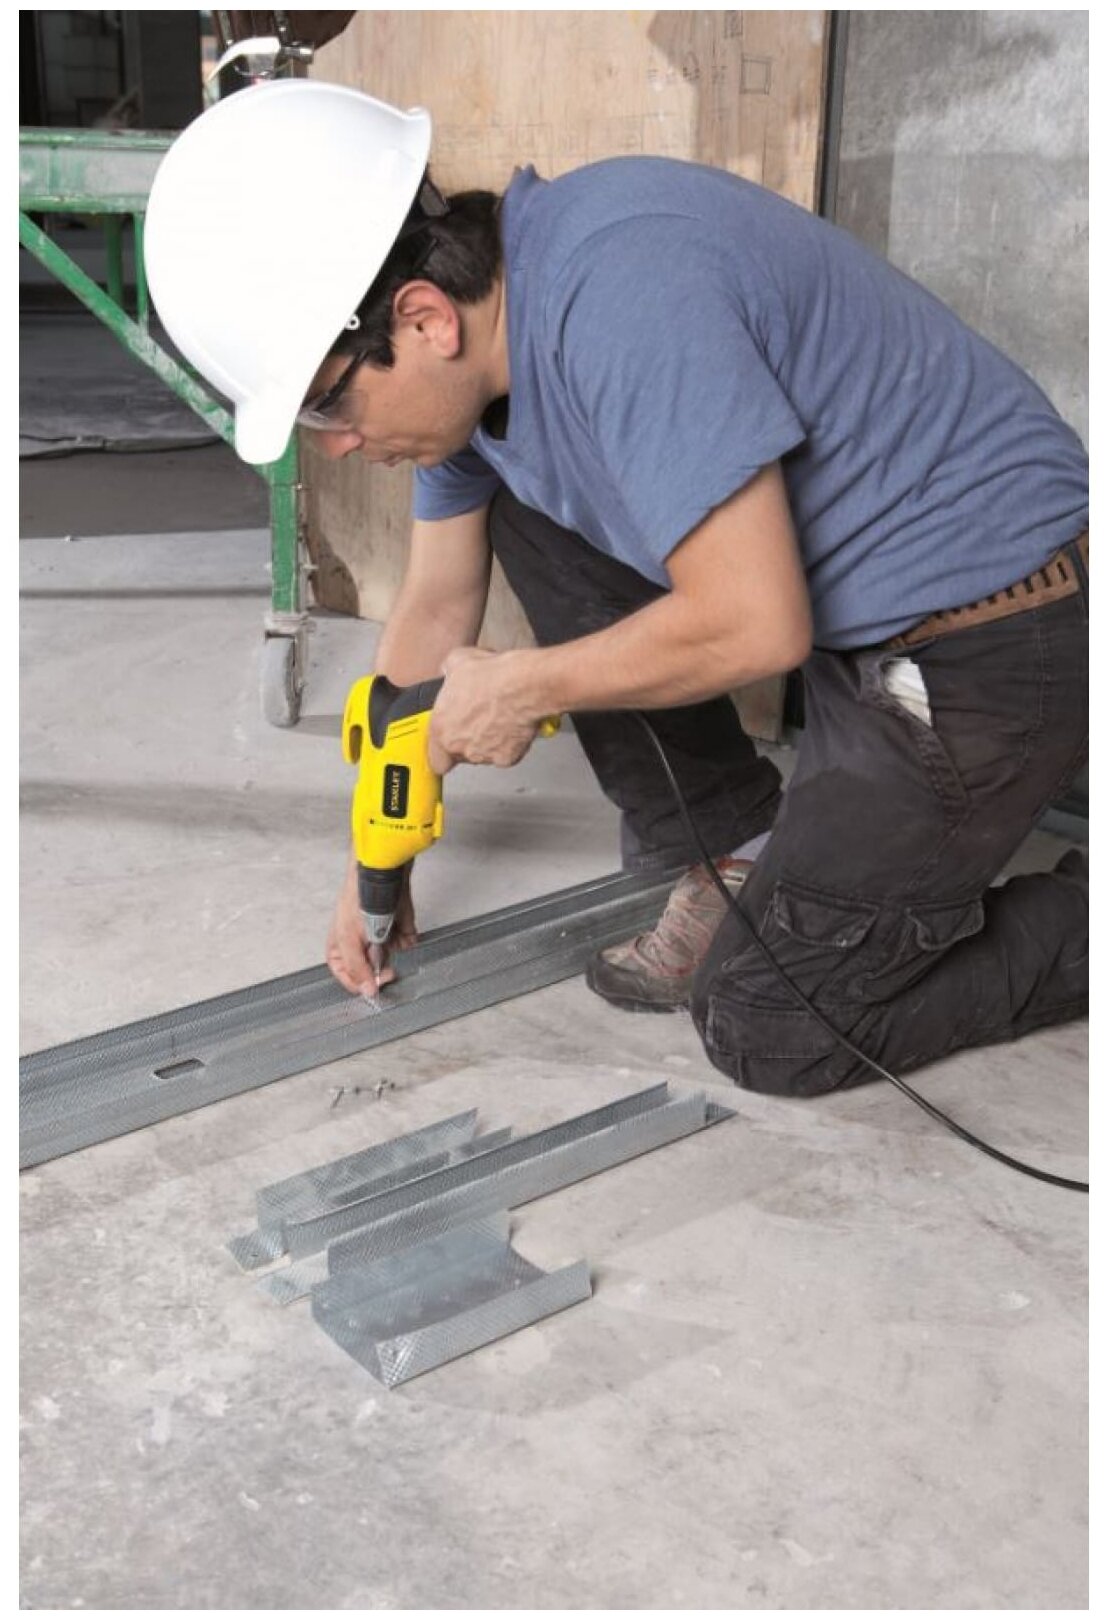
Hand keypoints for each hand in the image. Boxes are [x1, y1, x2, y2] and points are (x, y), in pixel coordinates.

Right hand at [325, 856, 417, 995]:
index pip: (347, 975)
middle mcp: (361, 942)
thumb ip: (358, 968)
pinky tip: (401, 927)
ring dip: (392, 949)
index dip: (358, 983)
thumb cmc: (358, 897)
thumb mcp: (349, 939)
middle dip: (381, 970)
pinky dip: (407, 937)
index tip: (372, 989)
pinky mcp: (401, 926)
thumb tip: (367, 992)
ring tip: (388, 935)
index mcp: (342, 945)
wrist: (384, 871)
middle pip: (372, 970)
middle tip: (389, 972)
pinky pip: (408, 942)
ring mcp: (381, 934)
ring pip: (392, 957)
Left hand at [427, 647, 543, 773]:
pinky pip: (505, 754)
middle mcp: (459, 746)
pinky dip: (510, 744)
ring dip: (488, 742)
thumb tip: (451, 671)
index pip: (435, 757)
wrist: (523, 686)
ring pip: (483, 755)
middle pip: (460, 755)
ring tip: (498, 720)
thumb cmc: (492, 676)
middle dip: (468, 742)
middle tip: (478, 723)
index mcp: (441, 727)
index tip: (449, 743)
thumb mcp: (458, 661)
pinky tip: (512, 726)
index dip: (443, 750)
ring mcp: (483, 755)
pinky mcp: (506, 758)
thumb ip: (449, 673)